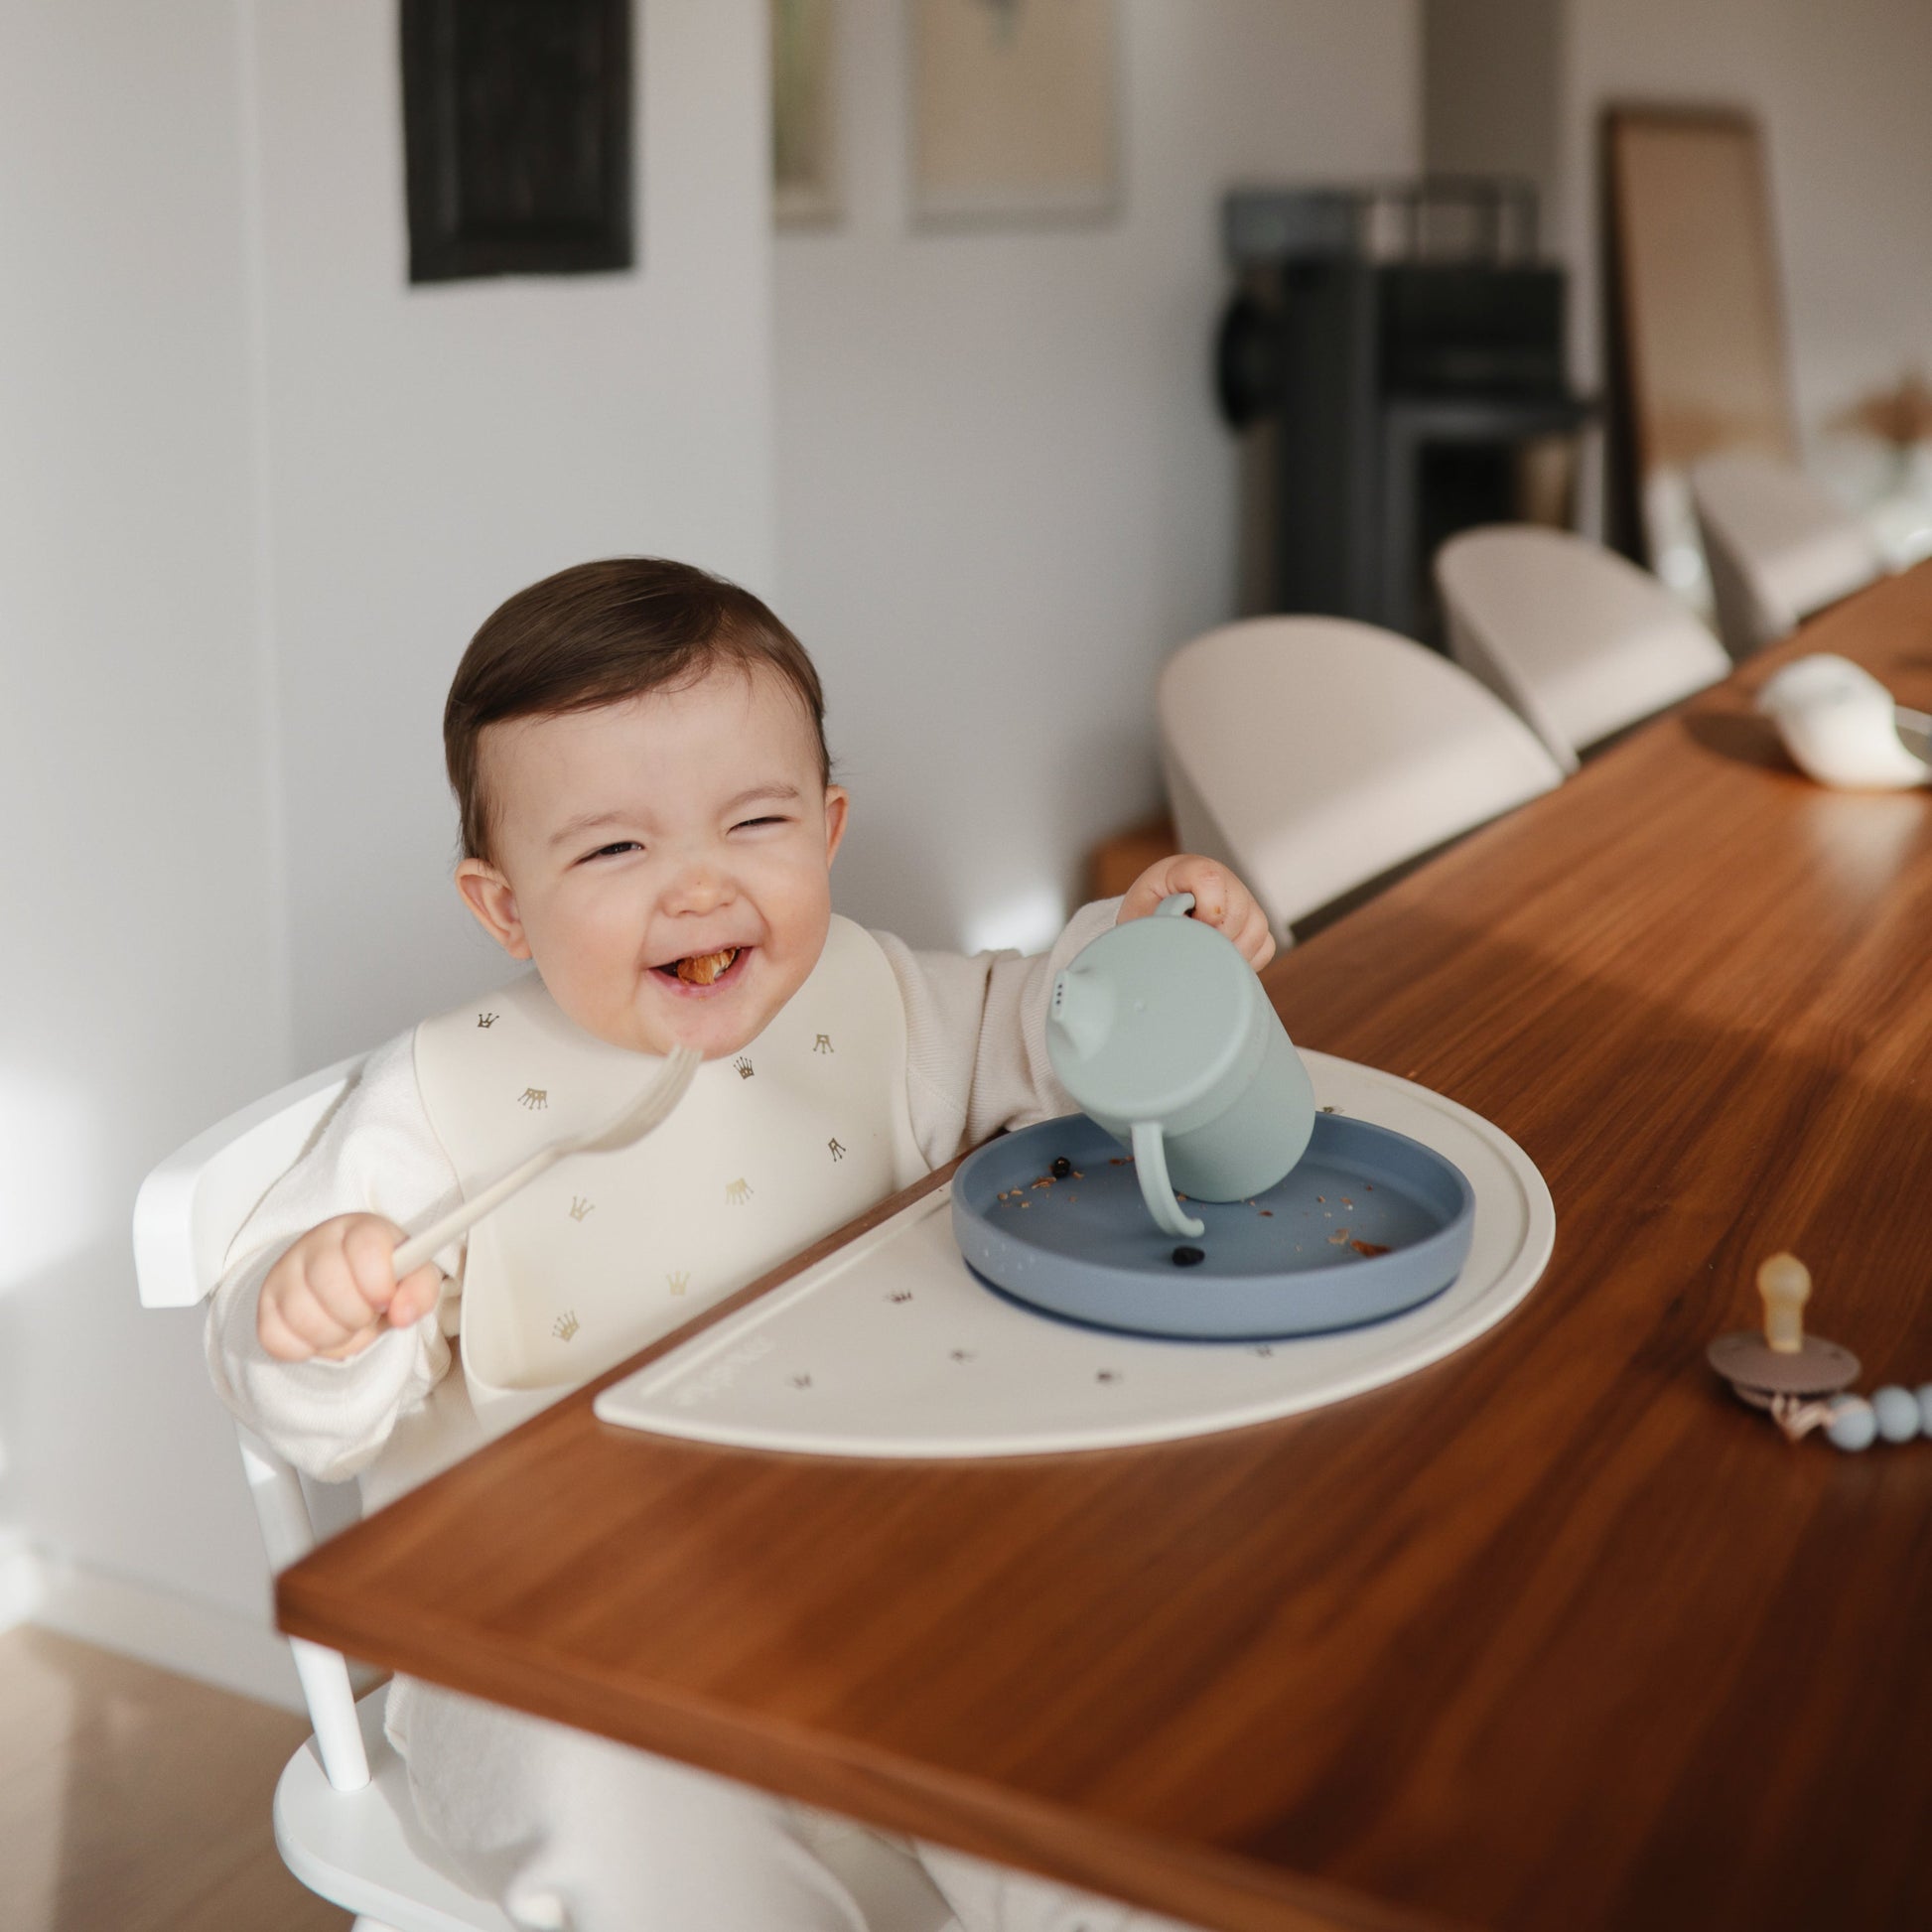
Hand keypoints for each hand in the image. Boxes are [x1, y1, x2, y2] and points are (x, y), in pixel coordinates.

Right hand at [256, 1213, 443, 1362]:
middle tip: (366, 1314)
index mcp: (360, 1229)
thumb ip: (420, 1291)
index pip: (365, 1248)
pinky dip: (305, 1349)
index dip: (378, 1283)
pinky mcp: (265, 1304)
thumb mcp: (414, 1279)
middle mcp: (317, 1243)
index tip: (384, 1300)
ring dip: (334, 1335)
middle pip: (331, 1286)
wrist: (347, 1286)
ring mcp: (285, 1272)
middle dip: (358, 1315)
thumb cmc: (384, 1279)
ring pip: (304, 1317)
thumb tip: (402, 1314)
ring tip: (346, 1325)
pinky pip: (277, 1340)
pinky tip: (321, 1334)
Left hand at [1117, 854, 1275, 971]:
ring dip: (1233, 952)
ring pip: (1257, 929)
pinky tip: (1222, 960)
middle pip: (1240, 908)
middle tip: (1195, 948)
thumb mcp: (1140, 915)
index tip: (1192, 926)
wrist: (1152, 920)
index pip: (1210, 878)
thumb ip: (1157, 921)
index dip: (1206, 908)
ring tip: (1206, 957)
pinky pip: (1265, 946)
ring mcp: (1242, 900)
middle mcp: (1221, 880)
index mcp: (1188, 869)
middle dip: (1218, 938)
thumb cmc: (1145, 914)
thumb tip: (1182, 939)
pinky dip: (1247, 960)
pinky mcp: (1253, 923)